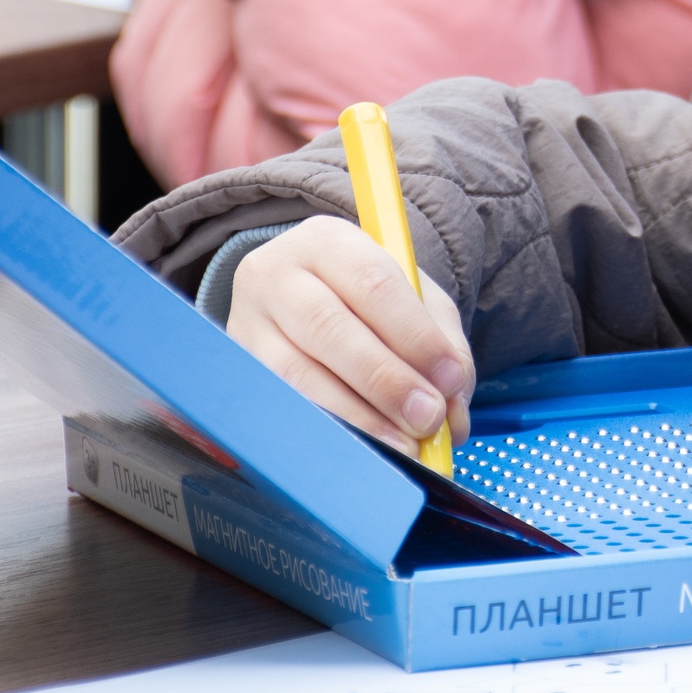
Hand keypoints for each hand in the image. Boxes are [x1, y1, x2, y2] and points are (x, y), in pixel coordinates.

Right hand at [227, 216, 476, 455]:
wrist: (303, 297)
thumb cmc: (368, 300)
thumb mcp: (413, 300)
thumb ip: (442, 346)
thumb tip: (453, 410)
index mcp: (327, 241)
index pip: (372, 284)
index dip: (414, 336)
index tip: (450, 378)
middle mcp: (276, 275)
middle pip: (330, 329)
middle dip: (385, 381)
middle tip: (428, 418)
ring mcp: (247, 324)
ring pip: (298, 376)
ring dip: (357, 418)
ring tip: (403, 446)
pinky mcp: (238, 372)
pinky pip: (282, 409)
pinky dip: (327, 433)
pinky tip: (363, 451)